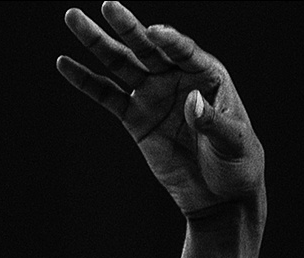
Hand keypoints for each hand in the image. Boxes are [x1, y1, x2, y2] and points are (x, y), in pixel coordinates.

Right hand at [57, 1, 263, 217]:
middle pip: (149, 48)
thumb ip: (213, 121)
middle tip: (108, 5)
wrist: (220, 194)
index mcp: (208, 76)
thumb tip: (192, 100)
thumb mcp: (234, 141)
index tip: (155, 32)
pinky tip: (65, 63)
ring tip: (74, 18)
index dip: (171, 41)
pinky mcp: (136, 118)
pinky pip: (107, 95)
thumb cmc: (238, 163)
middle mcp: (178, 78)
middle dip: (129, 28)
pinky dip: (86, 81)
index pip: (185, 52)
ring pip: (122, 64)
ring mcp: (154, 95)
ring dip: (98, 42)